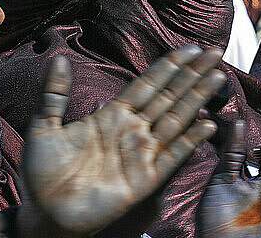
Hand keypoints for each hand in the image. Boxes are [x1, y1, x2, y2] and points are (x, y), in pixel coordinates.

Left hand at [23, 45, 223, 234]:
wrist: (45, 213)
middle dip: (192, 74)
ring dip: (197, 98)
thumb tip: (57, 57)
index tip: (189, 48)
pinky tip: (207, 123)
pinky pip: (174, 155)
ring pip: (177, 118)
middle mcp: (133, 129)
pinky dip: (191, 139)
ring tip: (216, 77)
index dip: (169, 66)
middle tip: (214, 53)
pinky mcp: (147, 177)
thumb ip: (55, 94)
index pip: (148, 84)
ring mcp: (142, 153)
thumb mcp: (45, 127)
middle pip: (169, 95)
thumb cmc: (43, 172)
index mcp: (113, 115)